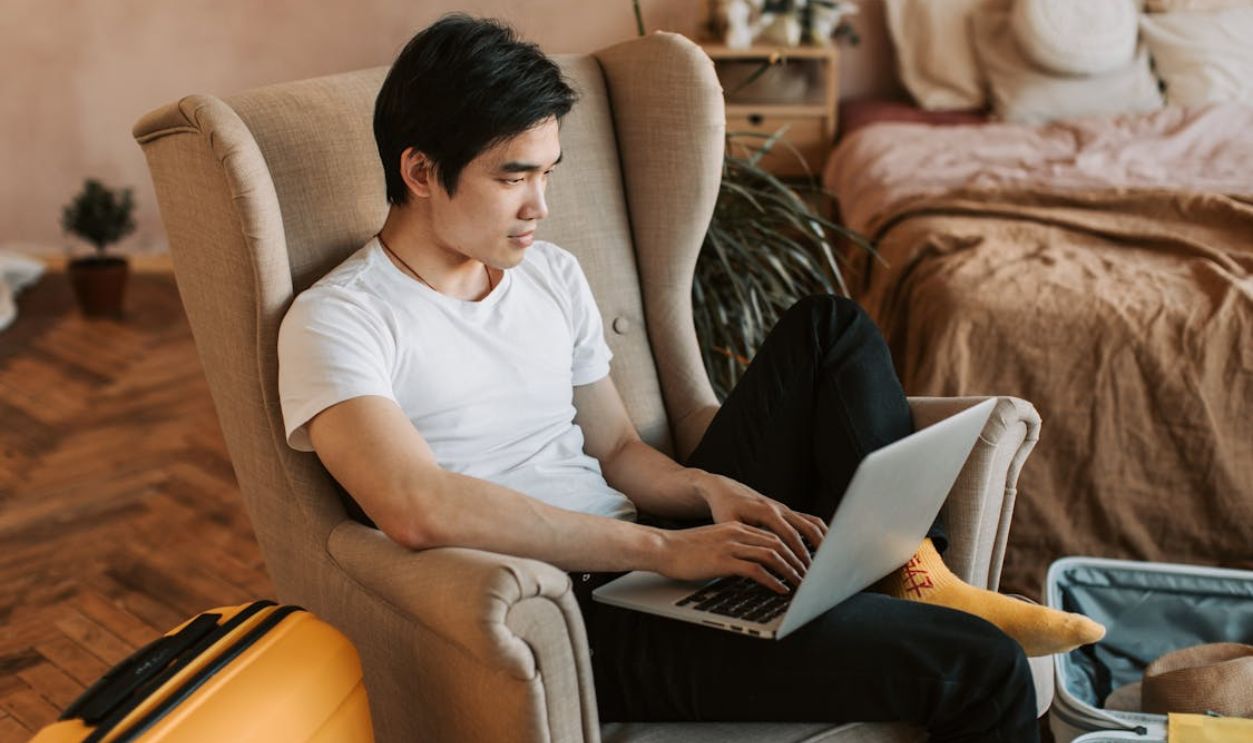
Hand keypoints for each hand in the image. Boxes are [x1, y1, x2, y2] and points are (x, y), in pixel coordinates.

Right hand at [653, 522, 806, 593]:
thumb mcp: (713, 543)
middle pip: (778, 543)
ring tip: (800, 584)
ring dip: (790, 571)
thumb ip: (733, 550)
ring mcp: (730, 545)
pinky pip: (756, 569)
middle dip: (797, 561)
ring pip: (772, 554)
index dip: (791, 550)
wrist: (661, 547)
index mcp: (736, 527)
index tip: (802, 564)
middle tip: (808, 576)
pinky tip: (780, 589)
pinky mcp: (723, 560)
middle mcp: (737, 533)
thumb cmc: (683, 550)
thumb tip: (750, 566)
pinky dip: (773, 580)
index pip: (772, 536)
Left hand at [696, 471, 827, 581]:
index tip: (804, 571)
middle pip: (806, 529)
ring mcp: (785, 509)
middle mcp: (780, 508)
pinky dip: (819, 534)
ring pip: (812, 523)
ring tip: (828, 563)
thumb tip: (751, 562)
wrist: (725, 491)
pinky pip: (809, 521)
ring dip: (822, 542)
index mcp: (767, 512)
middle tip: (819, 573)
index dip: (799, 554)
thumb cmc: (725, 509)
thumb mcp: (728, 524)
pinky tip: (823, 549)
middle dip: (814, 552)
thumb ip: (741, 540)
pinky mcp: (787, 512)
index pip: (790, 535)